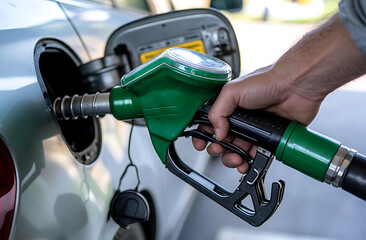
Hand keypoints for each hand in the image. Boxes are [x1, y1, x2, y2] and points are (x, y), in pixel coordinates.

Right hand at [193, 65, 323, 173]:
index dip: (203, 135)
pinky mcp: (268, 140)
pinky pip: (255, 156)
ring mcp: (253, 131)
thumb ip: (217, 111)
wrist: (295, 87)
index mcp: (228, 107)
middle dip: (217, 150)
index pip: (209, 125)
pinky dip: (250, 163)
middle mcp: (239, 120)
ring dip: (232, 159)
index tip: (201, 143)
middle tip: (219, 149)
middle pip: (221, 142)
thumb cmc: (268, 81)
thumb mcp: (233, 91)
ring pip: (237, 152)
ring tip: (236, 159)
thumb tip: (215, 132)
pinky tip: (248, 162)